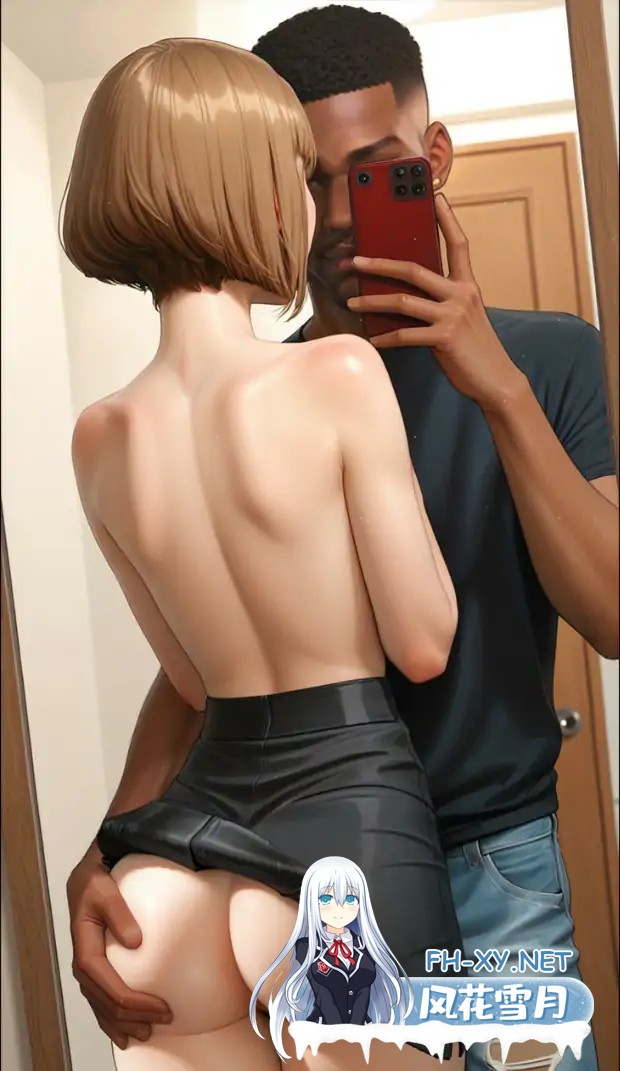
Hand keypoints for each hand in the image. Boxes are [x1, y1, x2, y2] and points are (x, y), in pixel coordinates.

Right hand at [67, 845, 171, 1048]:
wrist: (88, 875)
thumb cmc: (96, 881)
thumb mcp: (104, 889)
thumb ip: (118, 912)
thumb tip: (135, 942)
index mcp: (85, 947)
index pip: (106, 984)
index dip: (131, 1001)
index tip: (159, 1006)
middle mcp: (83, 962)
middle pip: (104, 1001)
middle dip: (132, 1016)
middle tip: (164, 1019)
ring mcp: (87, 968)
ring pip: (101, 1007)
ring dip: (122, 1023)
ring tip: (146, 1033)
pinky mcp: (94, 968)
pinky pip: (99, 1000)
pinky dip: (111, 1019)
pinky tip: (124, 1031)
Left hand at [347, 193, 525, 409]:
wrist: (496, 378)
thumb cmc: (474, 348)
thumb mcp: (463, 315)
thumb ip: (442, 299)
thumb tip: (406, 292)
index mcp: (468, 285)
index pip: (458, 243)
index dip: (447, 218)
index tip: (435, 195)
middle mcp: (461, 294)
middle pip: (415, 269)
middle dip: (381, 263)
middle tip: (355, 260)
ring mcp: (452, 315)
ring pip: (403, 301)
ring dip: (373, 300)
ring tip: (352, 300)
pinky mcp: (444, 338)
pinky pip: (405, 334)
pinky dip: (385, 336)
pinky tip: (373, 337)